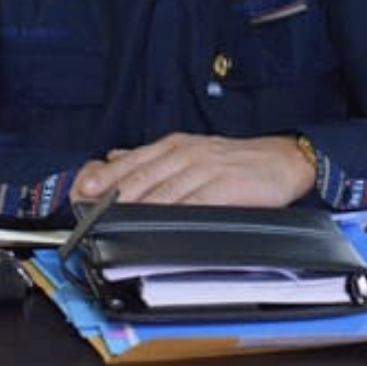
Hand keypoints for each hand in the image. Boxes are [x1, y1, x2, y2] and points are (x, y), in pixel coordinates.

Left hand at [70, 132, 315, 206]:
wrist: (284, 159)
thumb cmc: (239, 160)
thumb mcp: (194, 151)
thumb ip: (155, 158)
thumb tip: (115, 157)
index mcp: (176, 145)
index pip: (132, 160)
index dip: (105, 177)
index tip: (82, 191)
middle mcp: (187, 153)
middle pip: (142, 174)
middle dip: (112, 193)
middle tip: (89, 209)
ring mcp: (206, 168)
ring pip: (163, 189)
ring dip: (136, 206)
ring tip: (114, 219)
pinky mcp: (225, 185)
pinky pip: (193, 201)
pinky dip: (173, 212)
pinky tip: (158, 222)